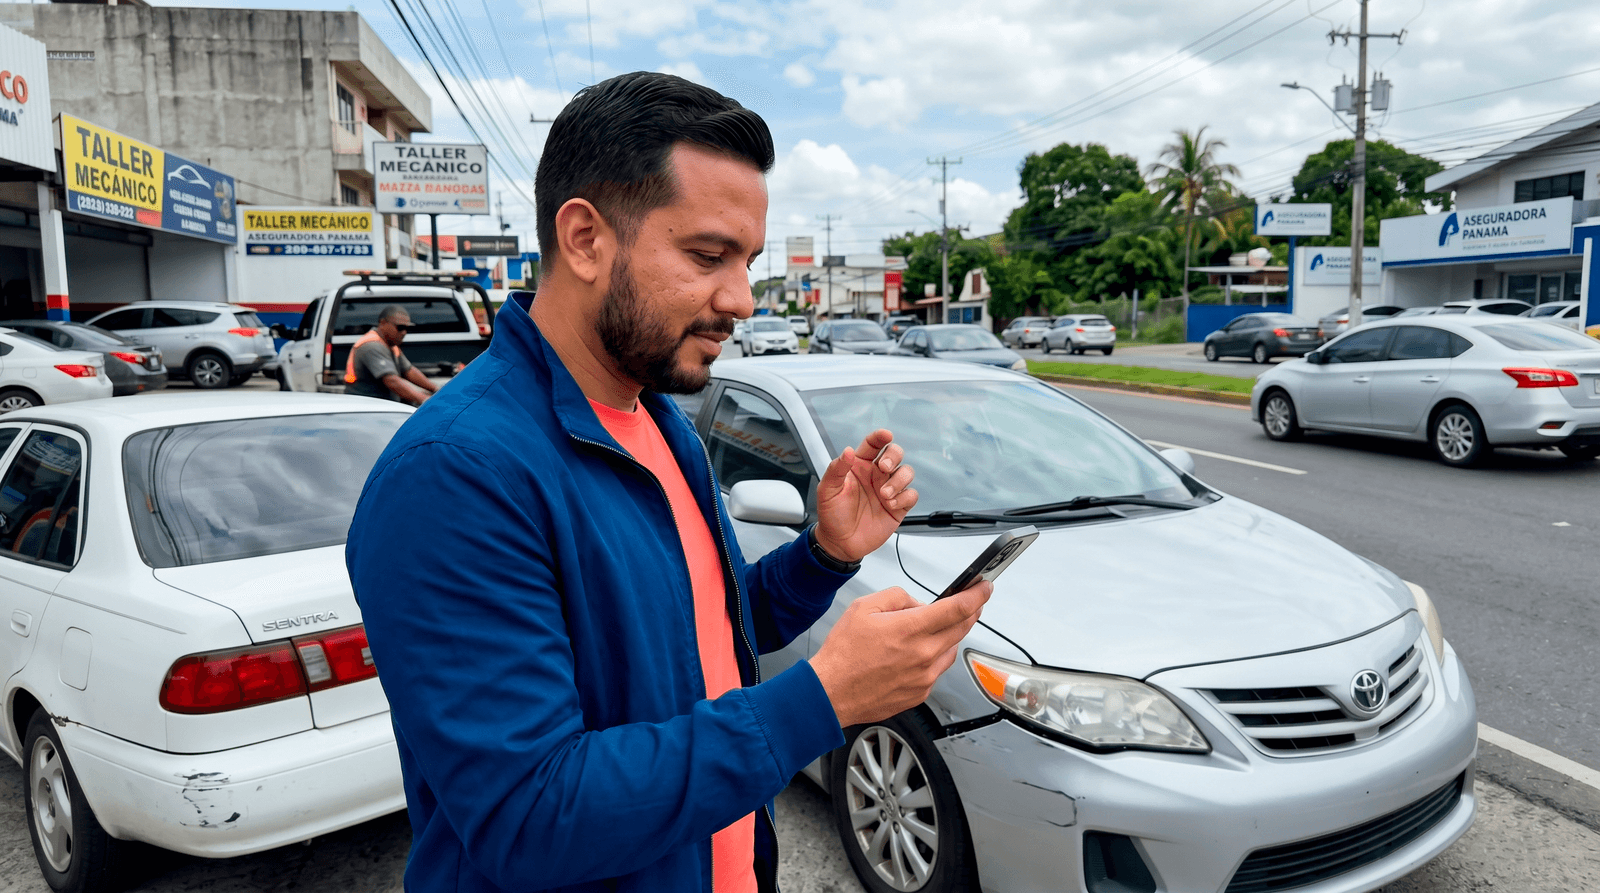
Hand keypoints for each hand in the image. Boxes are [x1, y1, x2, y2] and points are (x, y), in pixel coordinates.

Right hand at [809, 582, 991, 727]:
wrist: (831, 693)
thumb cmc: (843, 655)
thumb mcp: (864, 607)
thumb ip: (897, 597)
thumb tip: (917, 603)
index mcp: (910, 630)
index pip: (957, 608)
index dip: (977, 595)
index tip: (984, 587)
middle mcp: (923, 655)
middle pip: (961, 629)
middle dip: (970, 612)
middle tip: (971, 602)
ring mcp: (924, 677)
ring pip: (951, 650)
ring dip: (950, 636)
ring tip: (931, 630)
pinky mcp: (920, 693)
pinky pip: (937, 670)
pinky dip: (934, 657)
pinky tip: (917, 653)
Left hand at [814, 429, 916, 563]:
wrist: (840, 543)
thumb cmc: (832, 515)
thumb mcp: (827, 490)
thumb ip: (836, 469)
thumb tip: (846, 451)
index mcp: (859, 466)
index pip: (872, 445)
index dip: (880, 437)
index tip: (886, 435)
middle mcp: (876, 475)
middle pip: (895, 454)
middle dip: (894, 456)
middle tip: (884, 468)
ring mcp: (889, 490)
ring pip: (906, 473)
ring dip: (898, 481)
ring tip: (884, 495)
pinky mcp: (898, 506)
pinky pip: (911, 495)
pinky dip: (904, 498)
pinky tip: (890, 505)